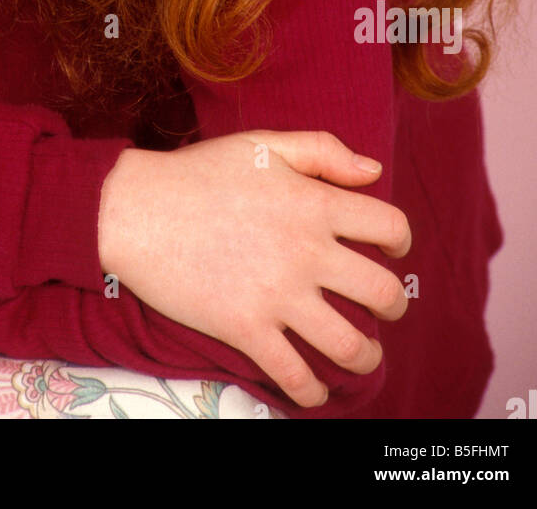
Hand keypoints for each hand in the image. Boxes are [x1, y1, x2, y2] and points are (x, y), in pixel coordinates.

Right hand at [98, 129, 410, 408]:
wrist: (136, 209)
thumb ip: (323, 150)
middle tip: (384, 308)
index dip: (400, 241)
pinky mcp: (246, 329)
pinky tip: (313, 388)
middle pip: (383, 293)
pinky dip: (312, 391)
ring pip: (350, 346)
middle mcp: (307, 252)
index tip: (391, 250)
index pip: (390, 226)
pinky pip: (295, 376)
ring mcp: (278, 295)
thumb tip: (374, 171)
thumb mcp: (264, 145)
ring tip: (361, 356)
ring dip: (366, 358)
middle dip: (393, 306)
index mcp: (314, 203)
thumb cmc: (200, 173)